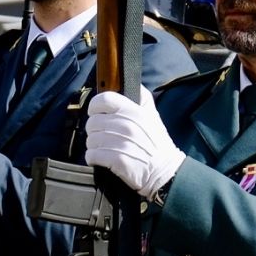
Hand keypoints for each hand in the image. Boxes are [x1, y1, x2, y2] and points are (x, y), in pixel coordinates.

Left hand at [84, 88, 185, 203]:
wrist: (165, 171)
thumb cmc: (157, 144)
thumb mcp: (153, 115)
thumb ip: (141, 98)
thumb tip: (129, 84)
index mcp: (134, 111)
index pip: (104, 99)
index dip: (95, 106)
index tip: (96, 113)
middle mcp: (126, 125)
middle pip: (93, 121)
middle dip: (94, 130)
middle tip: (103, 136)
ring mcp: (121, 143)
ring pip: (90, 140)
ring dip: (94, 146)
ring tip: (105, 149)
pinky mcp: (117, 160)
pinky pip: (92, 155)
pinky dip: (94, 159)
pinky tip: (102, 159)